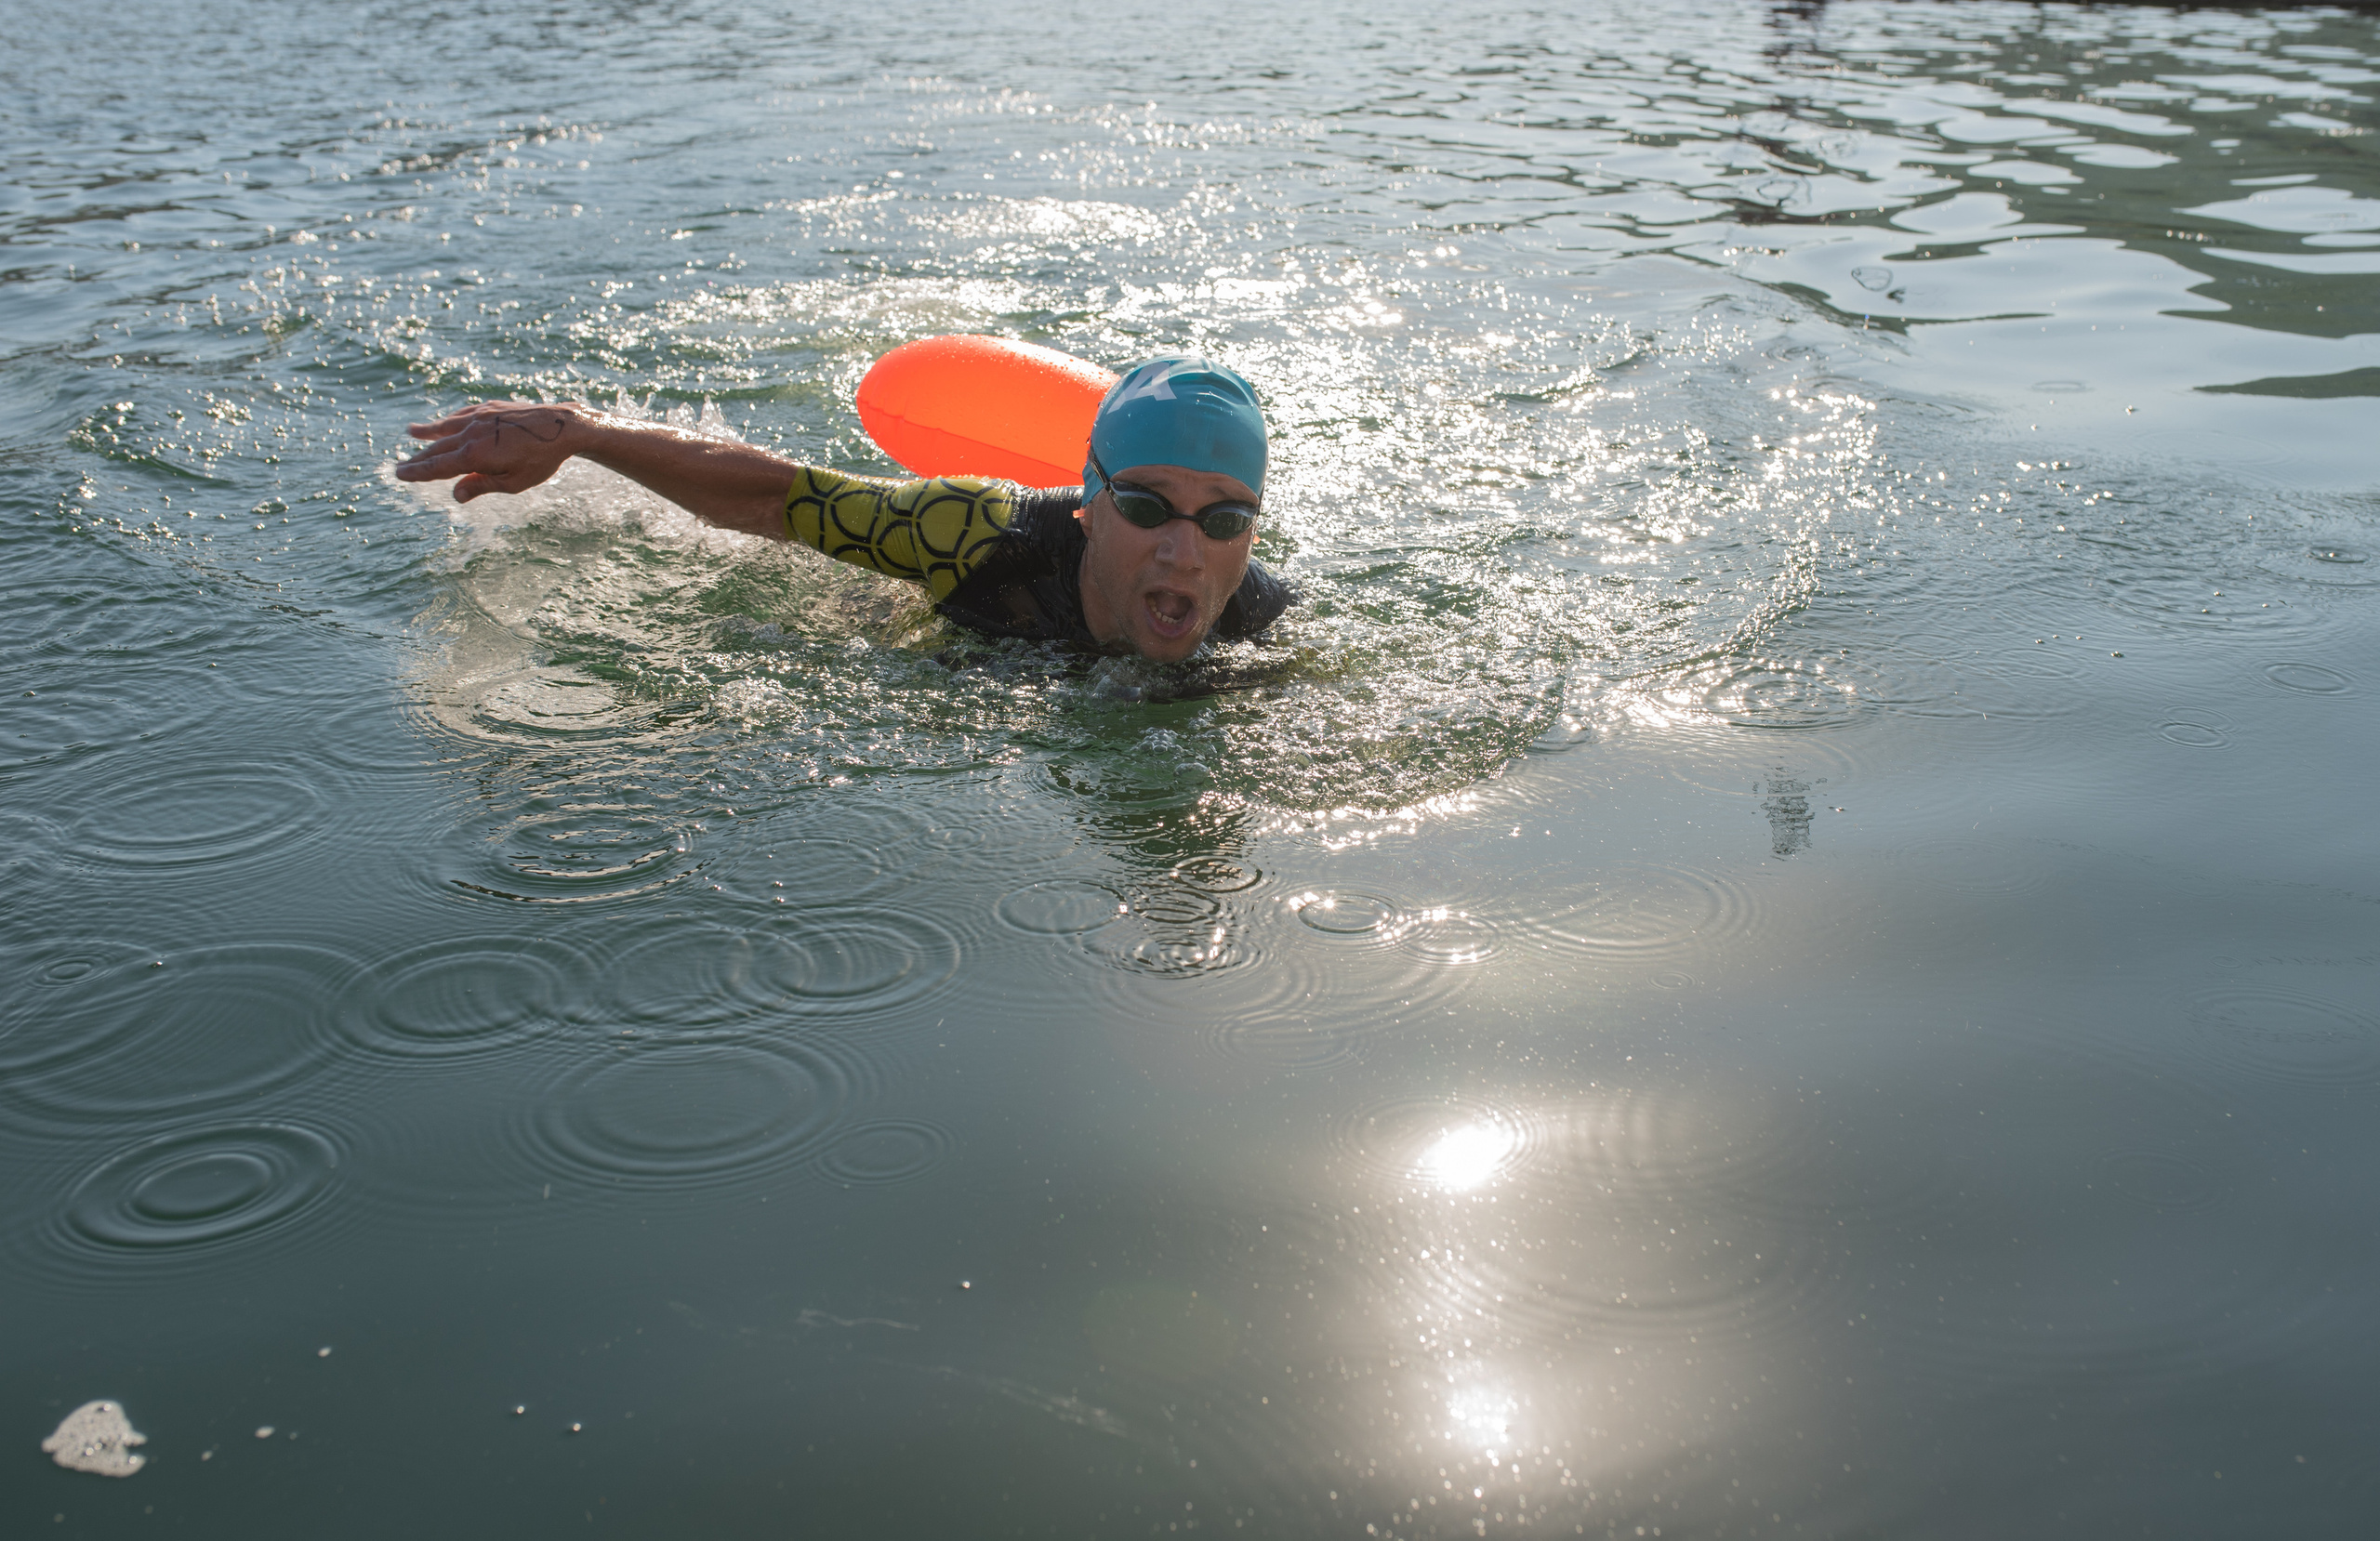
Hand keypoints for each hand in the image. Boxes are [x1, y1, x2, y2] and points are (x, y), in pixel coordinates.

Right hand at [395, 400, 588, 501]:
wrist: (562, 428)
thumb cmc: (540, 460)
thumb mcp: (512, 483)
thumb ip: (480, 486)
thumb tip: (455, 496)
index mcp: (474, 456)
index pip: (437, 467)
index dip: (417, 472)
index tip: (400, 474)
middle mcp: (471, 434)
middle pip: (438, 448)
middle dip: (419, 458)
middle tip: (400, 466)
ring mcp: (479, 417)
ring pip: (446, 427)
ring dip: (428, 432)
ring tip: (411, 433)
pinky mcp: (490, 407)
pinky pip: (463, 414)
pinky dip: (449, 419)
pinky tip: (445, 422)